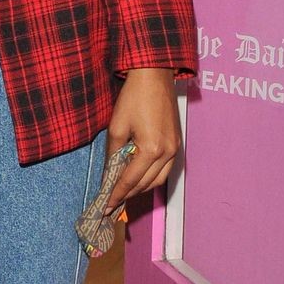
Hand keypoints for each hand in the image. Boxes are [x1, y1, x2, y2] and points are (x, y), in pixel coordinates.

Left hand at [105, 68, 180, 210]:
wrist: (155, 77)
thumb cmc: (133, 98)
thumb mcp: (116, 127)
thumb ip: (113, 154)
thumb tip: (109, 173)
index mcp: (152, 149)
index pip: (131, 180)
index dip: (117, 194)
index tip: (106, 206)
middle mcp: (168, 153)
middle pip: (146, 184)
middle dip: (128, 194)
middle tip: (112, 201)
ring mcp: (175, 149)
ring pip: (158, 180)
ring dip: (141, 188)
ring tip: (123, 191)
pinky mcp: (177, 144)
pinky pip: (165, 169)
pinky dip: (151, 177)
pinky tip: (138, 176)